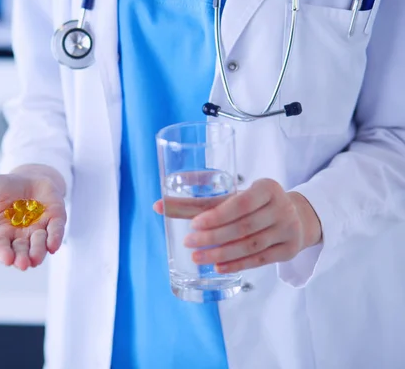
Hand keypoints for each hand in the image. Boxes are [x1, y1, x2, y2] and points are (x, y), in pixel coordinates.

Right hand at [0, 164, 66, 270]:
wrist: (24, 176)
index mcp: (0, 236)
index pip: (0, 248)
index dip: (3, 253)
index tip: (7, 258)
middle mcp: (21, 238)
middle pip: (21, 251)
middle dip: (22, 258)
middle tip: (23, 264)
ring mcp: (39, 229)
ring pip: (39, 244)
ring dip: (38, 251)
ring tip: (35, 258)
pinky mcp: (55, 219)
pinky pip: (56, 229)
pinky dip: (55, 237)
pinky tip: (53, 245)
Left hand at [154, 178, 321, 272]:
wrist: (296, 216)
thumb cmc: (254, 204)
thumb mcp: (233, 197)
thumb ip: (198, 203)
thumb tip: (158, 206)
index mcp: (267, 187)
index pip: (240, 203)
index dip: (217, 216)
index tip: (193, 225)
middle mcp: (282, 207)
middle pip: (243, 227)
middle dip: (213, 237)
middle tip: (189, 244)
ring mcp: (288, 229)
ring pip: (250, 246)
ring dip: (221, 254)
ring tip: (198, 258)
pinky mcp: (289, 249)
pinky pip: (260, 260)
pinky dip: (237, 264)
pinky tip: (218, 267)